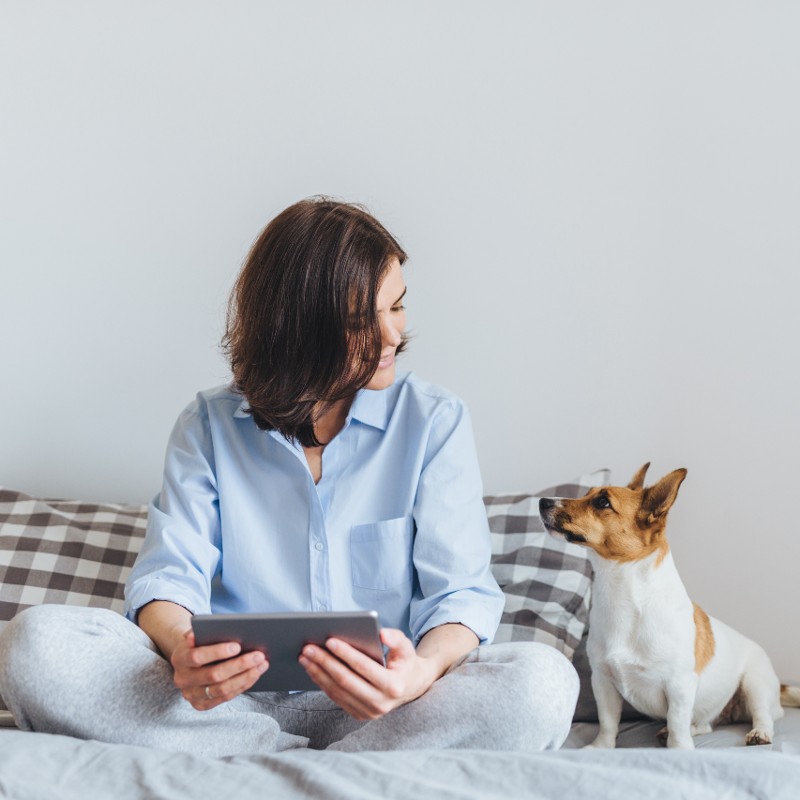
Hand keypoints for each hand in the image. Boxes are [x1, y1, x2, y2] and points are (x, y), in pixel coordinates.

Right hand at [170, 629, 269, 709]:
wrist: (187, 660)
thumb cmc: (198, 643)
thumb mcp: (196, 634)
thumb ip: (199, 630)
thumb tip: (200, 631)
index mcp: (179, 659)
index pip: (197, 657)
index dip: (217, 652)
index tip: (238, 646)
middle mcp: (183, 679)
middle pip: (214, 675)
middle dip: (239, 665)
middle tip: (259, 655)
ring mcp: (191, 695)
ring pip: (222, 689)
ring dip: (245, 677)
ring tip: (262, 665)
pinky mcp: (201, 704)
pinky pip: (225, 698)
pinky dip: (243, 686)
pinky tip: (255, 674)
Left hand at [298, 627, 438, 719]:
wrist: (410, 687)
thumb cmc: (405, 662)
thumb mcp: (406, 647)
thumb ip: (395, 639)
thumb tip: (381, 634)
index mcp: (394, 686)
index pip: (364, 667)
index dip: (346, 653)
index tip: (329, 640)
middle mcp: (381, 703)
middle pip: (346, 680)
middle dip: (325, 662)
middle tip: (308, 648)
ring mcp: (369, 712)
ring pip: (337, 691)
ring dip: (318, 673)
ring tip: (304, 657)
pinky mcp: (360, 715)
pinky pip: (336, 698)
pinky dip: (322, 683)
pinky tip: (312, 669)